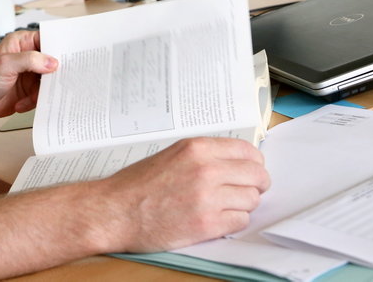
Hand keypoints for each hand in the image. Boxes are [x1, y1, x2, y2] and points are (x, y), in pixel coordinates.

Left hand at [0, 30, 57, 120]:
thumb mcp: (5, 65)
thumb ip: (29, 60)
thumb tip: (51, 62)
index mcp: (21, 42)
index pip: (47, 39)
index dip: (59, 47)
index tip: (69, 57)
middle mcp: (28, 56)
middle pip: (52, 62)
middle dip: (54, 74)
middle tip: (54, 82)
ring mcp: (29, 74)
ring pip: (50, 81)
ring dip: (42, 92)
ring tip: (31, 97)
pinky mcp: (30, 90)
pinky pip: (43, 95)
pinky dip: (35, 101)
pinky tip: (21, 103)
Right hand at [93, 137, 269, 252]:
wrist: (115, 211)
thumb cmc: (137, 186)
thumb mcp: (171, 155)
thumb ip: (203, 156)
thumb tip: (235, 163)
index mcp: (196, 149)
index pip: (248, 151)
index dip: (253, 163)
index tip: (250, 171)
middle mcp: (205, 169)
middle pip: (257, 175)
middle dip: (255, 185)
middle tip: (244, 191)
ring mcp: (208, 197)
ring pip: (252, 200)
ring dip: (242, 205)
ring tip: (222, 206)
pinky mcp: (207, 224)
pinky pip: (241, 221)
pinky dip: (233, 222)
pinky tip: (215, 219)